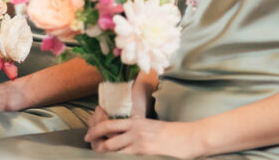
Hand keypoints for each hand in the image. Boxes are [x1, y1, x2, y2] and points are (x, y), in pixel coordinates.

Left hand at [84, 117, 200, 157]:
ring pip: (113, 152)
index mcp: (135, 122)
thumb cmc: (173, 133)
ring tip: (102, 158)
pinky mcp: (145, 154)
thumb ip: (137, 128)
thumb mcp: (151, 125)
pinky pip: (125, 158)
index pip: (108, 125)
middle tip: (93, 153)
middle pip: (107, 141)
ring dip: (105, 156)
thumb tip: (125, 133)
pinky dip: (118, 159)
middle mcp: (135, 131)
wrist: (190, 137)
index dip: (94, 131)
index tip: (87, 137)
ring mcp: (139, 143)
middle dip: (96, 149)